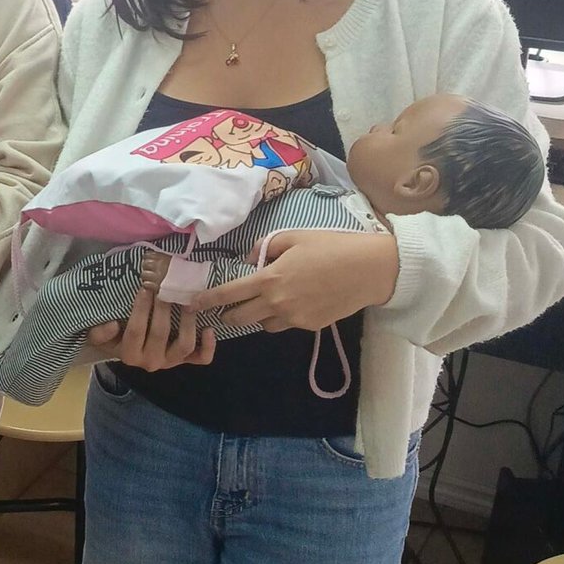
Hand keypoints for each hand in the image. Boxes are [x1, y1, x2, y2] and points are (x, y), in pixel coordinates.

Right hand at [86, 288, 215, 372]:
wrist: (125, 350)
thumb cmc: (112, 336)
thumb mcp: (97, 335)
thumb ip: (98, 333)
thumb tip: (112, 324)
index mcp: (129, 355)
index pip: (135, 330)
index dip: (140, 308)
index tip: (145, 288)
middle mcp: (150, 361)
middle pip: (160, 333)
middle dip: (163, 307)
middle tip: (166, 285)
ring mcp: (170, 362)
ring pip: (184, 345)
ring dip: (188, 321)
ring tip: (187, 299)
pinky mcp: (184, 360)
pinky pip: (201, 358)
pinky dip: (208, 346)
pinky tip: (210, 329)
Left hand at [190, 229, 399, 332]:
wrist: (370, 270)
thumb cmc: (331, 246)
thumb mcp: (293, 237)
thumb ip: (265, 247)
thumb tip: (249, 259)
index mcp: (269, 280)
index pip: (229, 295)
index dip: (208, 301)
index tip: (193, 305)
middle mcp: (277, 304)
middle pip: (240, 318)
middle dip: (229, 314)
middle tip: (226, 307)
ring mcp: (294, 318)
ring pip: (263, 324)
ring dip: (259, 315)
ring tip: (267, 300)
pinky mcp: (310, 326)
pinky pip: (287, 324)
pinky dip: (283, 315)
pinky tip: (296, 300)